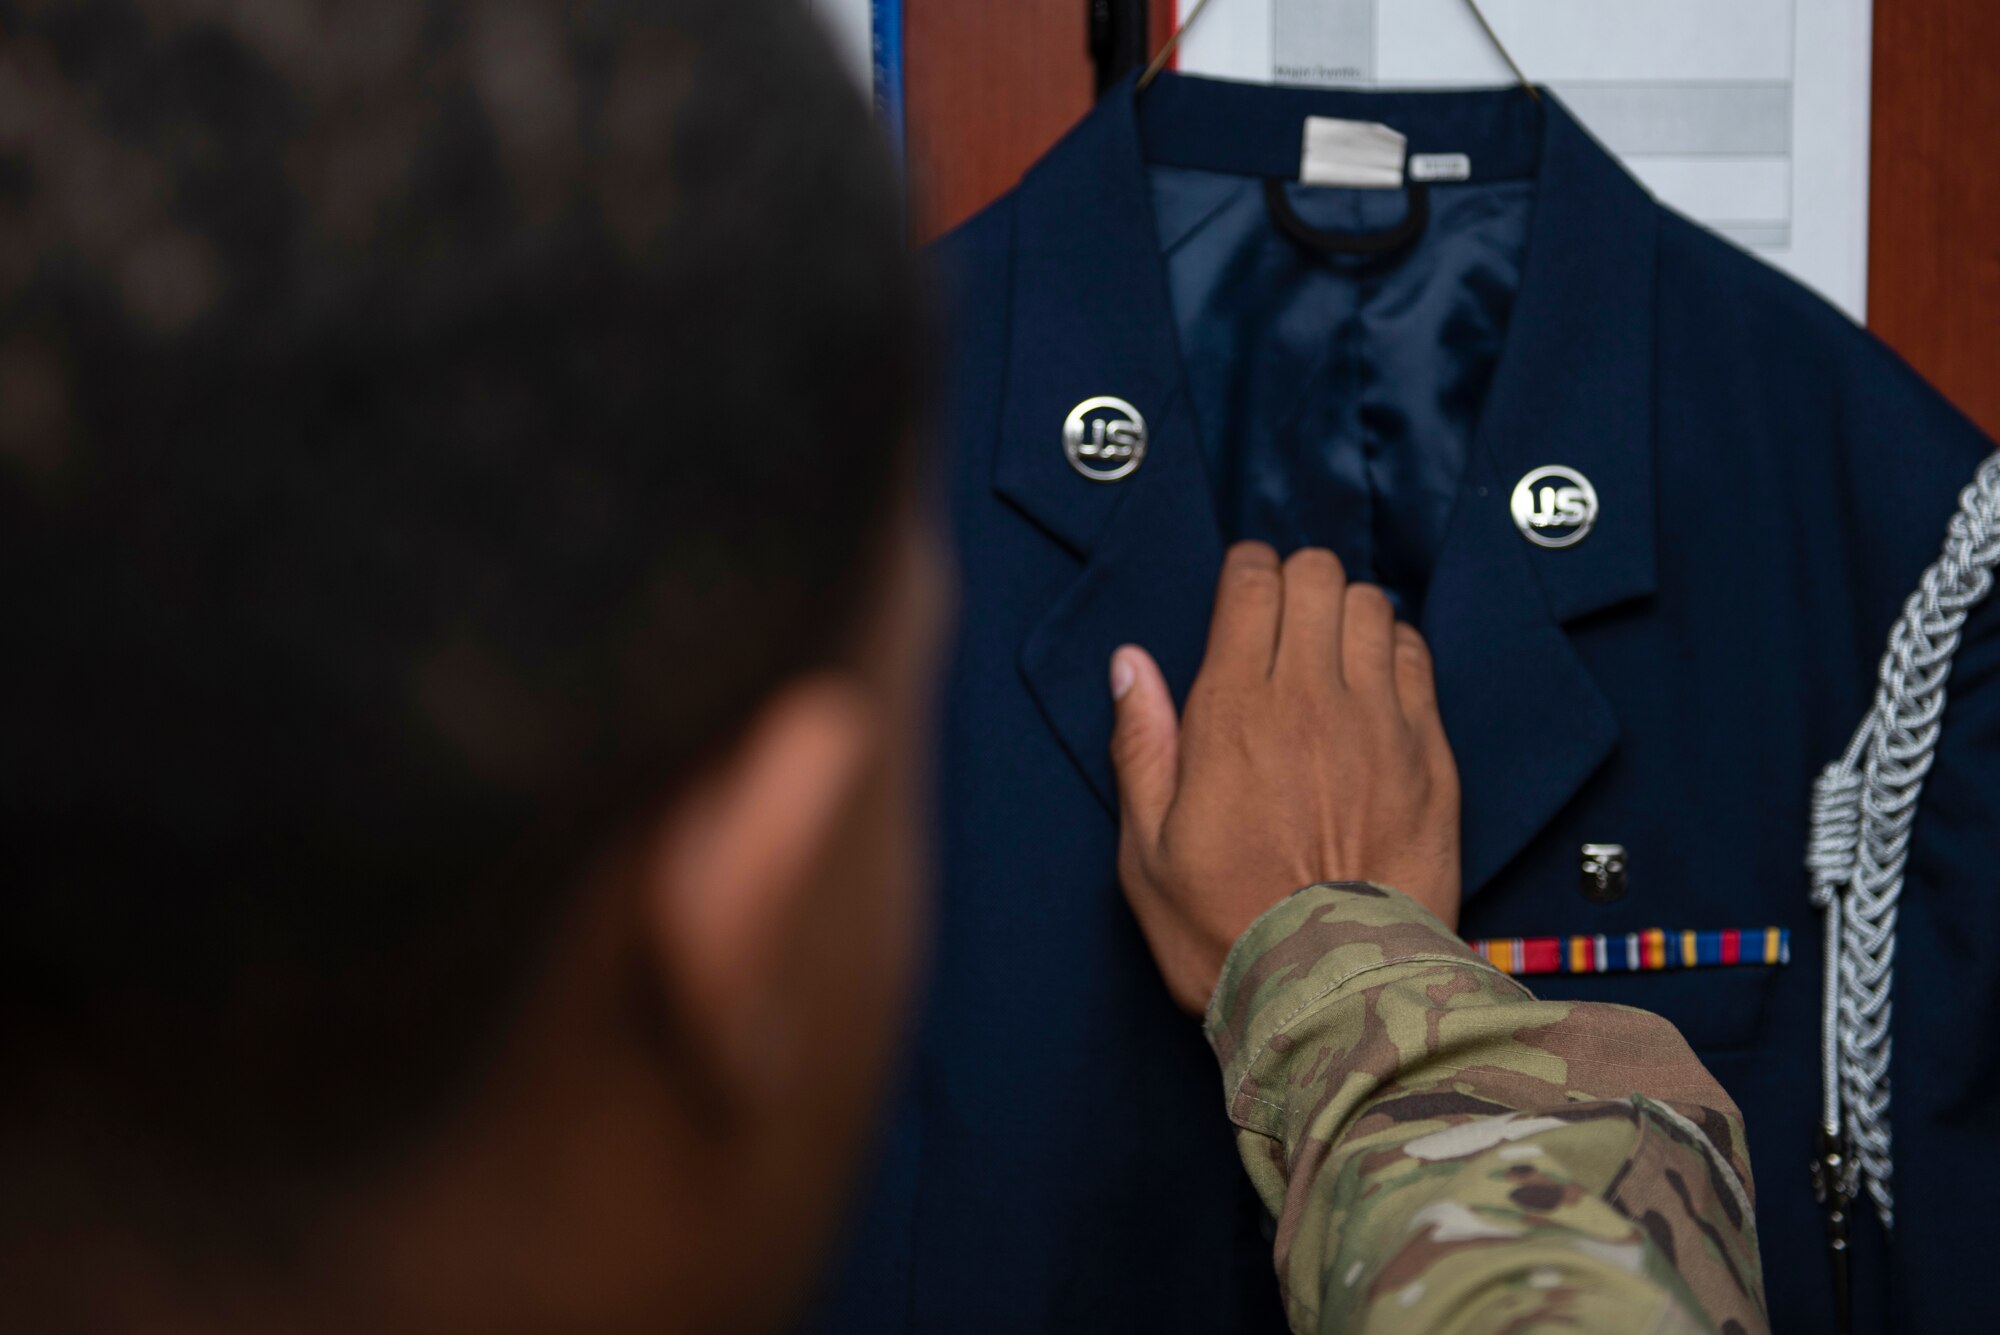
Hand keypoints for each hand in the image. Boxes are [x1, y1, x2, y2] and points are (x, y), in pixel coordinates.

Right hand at [1109, 542, 1460, 1013]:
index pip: (1250, 584)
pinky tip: (1375, 683)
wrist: (1333, 991)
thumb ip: (1140, 745)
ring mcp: (1379, 721)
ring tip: (1330, 647)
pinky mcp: (1431, 754)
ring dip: (1346, 611)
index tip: (1238, 588)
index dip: (1243, 571)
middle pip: (1316, 577)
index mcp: (1230, 713)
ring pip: (1372, 605)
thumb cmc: (1226, 930)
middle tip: (1282, 615)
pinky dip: (1394, 650)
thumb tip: (1130, 664)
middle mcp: (1309, 699)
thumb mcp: (1147, 850)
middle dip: (1295, 579)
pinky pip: (1417, 657)